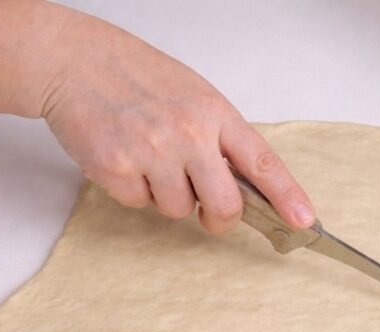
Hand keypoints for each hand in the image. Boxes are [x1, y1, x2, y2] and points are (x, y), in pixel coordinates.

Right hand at [39, 13, 313, 232]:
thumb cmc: (136, 77)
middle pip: (225, 205)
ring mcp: (152, 152)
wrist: (74, 62)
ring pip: (178, 210)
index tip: (304, 221)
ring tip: (149, 157)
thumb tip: (245, 187)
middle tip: (209, 211)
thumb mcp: (193, 96)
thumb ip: (220, 138)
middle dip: (219, 217)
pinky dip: (132, 190)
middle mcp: (188, 133)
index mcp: (214, 113)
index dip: (286, 196)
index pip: (262, 161)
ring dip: (166, 196)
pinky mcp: (116, 169)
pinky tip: (124, 157)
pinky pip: (138, 204)